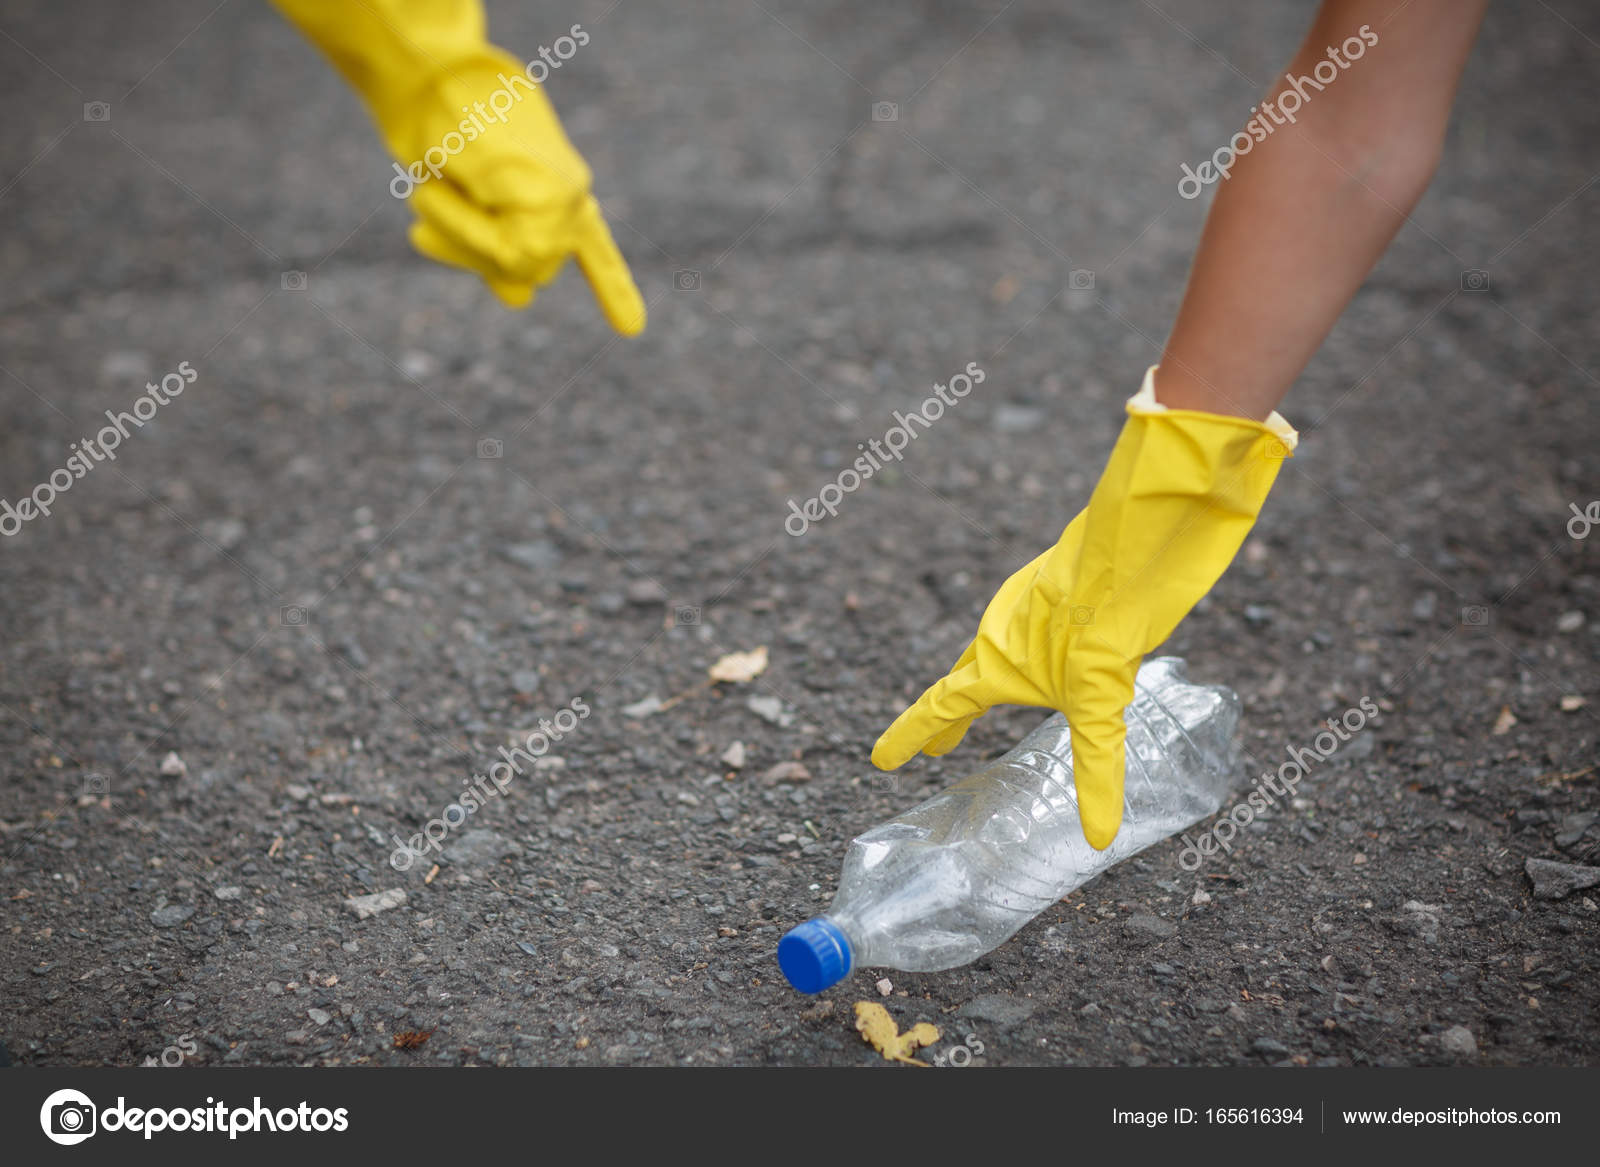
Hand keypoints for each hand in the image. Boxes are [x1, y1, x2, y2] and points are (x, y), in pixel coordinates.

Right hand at [274, 0, 643, 333]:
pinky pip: (500, 241)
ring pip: (510, 261)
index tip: (632, 328)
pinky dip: (462, 222)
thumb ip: (500, 255)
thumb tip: (521, 299)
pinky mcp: (543, 192)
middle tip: (425, 210)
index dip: (613, 288)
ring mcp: (562, 199)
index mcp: (561, 201)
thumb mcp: (472, 209)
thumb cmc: (450, 142)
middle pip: (523, 271)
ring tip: (439, 184)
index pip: (594, 253)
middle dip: (468, 250)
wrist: (434, 81)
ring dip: (457, 229)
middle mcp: (571, 202)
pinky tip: (458, 197)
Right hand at [872, 367, 1296, 848]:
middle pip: (967, 677)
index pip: (942, 707)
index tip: (882, 760)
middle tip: (941, 746)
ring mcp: (1030, 603)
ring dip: (990, 677)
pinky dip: (1025, 648)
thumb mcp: (1103, 701)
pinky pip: (1030, 623)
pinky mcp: (1063, 584)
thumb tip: (1098, 837)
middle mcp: (1002, 629)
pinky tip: (1058, 650)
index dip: (911, 734)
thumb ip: (1098, 767)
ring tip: (998, 698)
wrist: (1142, 531)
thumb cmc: (1109, 613)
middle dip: (953, 716)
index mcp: (995, 659)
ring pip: (998, 646)